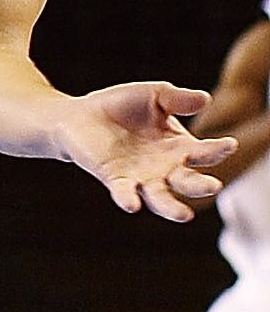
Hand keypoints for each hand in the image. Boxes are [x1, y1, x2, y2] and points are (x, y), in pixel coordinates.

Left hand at [58, 81, 234, 221]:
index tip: (229, 144)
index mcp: (180, 148)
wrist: (82, 115)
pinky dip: (128, 199)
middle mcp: (165, 168)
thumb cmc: (124, 106)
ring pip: (160, 198)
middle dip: (200, 185)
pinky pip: (124, 193)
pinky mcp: (115, 180)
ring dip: (171, 208)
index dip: (217, 150)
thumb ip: (178, 99)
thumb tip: (205, 99)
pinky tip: (133, 204)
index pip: (204, 153)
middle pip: (188, 182)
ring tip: (184, 216)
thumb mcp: (155, 95)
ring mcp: (141, 177)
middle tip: (214, 187)